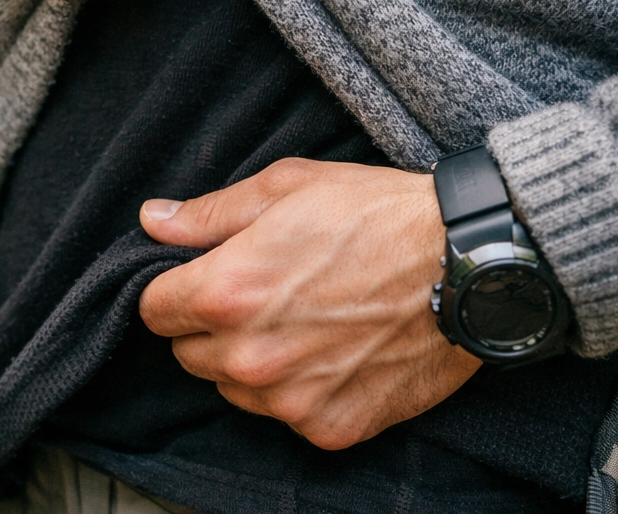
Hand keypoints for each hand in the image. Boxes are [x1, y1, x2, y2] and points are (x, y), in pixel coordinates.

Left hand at [138, 159, 480, 449]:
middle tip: (257, 290)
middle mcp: (249, 357)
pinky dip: (295, 387)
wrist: (464, 265)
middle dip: (208, 323)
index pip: (154, 309)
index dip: (172, 288)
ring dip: (247, 359)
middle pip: (187, 353)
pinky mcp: (331, 428)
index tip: (200, 275)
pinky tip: (330, 348)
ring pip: (232, 388)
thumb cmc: (373, 215)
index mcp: (226, 293)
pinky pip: (284, 414)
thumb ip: (208, 214)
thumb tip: (153, 220)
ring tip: (296, 317)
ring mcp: (291, 400)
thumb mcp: (284, 188)